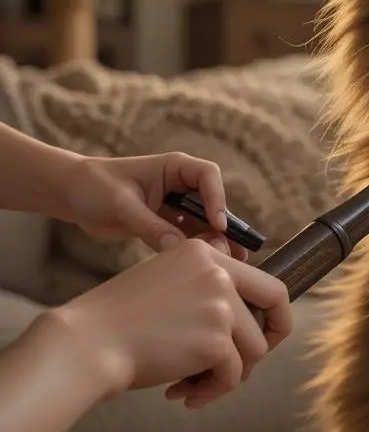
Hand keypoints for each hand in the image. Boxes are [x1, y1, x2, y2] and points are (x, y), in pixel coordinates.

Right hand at [49, 238, 291, 407]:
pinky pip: (232, 376)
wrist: (86, 343)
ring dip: (228, 375)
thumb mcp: (167, 282)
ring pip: (254, 350)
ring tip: (192, 386)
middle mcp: (219, 274)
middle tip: (242, 367)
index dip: (273, 313)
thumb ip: (208, 289)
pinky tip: (182, 395)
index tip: (262, 334)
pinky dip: (211, 391)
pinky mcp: (216, 341)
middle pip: (275, 311)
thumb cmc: (120, 320)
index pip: (268, 282)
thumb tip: (251, 319)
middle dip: (267, 343)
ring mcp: (220, 306)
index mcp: (205, 253)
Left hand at [61, 151, 246, 258]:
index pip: (207, 176)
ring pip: (203, 223)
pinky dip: (196, 249)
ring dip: (214, 241)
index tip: (218, 225)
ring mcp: (175, 205)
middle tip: (234, 251)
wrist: (72, 194)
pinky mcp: (166, 223)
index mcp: (174, 167)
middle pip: (212, 203)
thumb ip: (150, 226)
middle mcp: (180, 185)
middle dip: (224, 227)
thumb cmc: (94, 186)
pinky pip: (187, 236)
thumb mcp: (121, 205)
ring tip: (226, 262)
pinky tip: (205, 264)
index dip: (217, 199)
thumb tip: (178, 248)